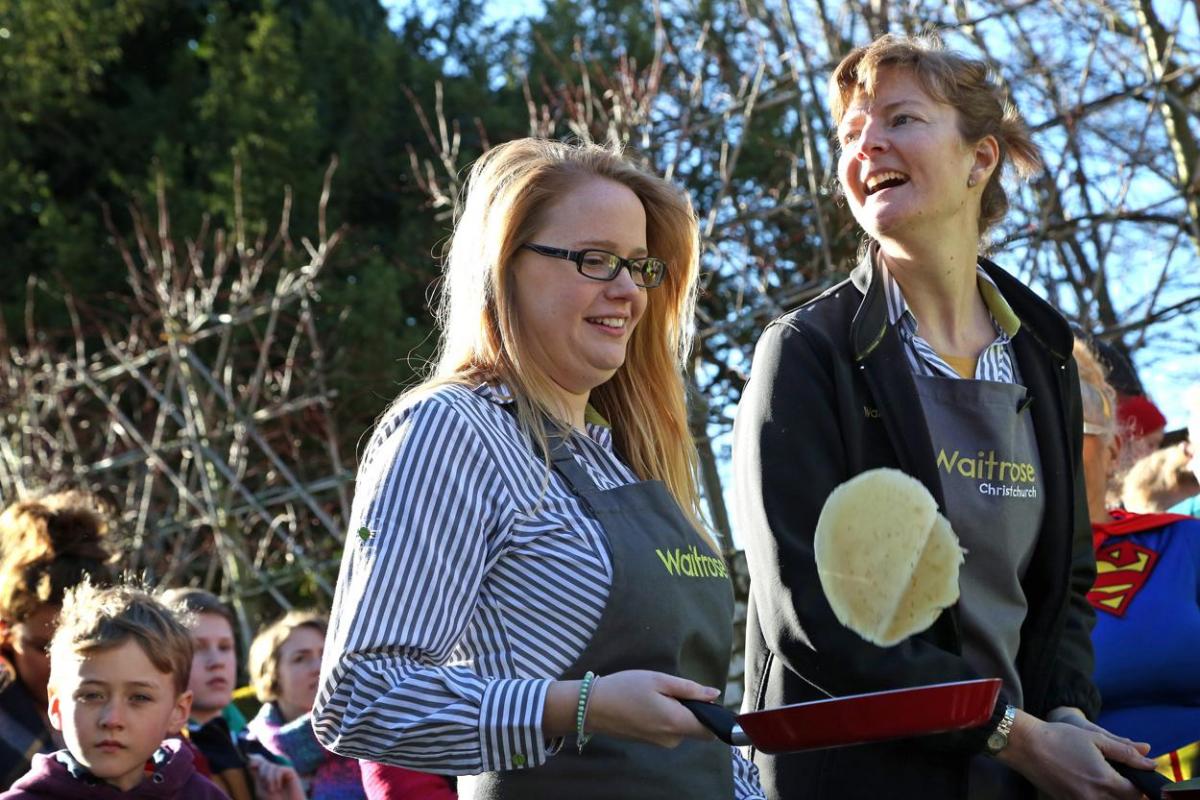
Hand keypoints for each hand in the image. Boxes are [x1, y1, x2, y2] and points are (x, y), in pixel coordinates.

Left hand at [247, 755, 304, 799]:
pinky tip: (278, 787)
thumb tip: (252, 761)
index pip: (258, 762)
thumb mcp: (261, 789)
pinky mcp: (290, 772)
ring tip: (272, 790)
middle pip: (263, 763)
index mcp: (265, 776)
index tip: (250, 763)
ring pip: (271, 766)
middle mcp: (273, 772)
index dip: (254, 759)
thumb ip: (257, 775)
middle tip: (265, 785)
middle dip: (262, 773)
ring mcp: (282, 771)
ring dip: (268, 779)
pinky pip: (279, 769)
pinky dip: (276, 778)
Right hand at [566, 670, 720, 747]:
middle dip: (691, 710)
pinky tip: (647, 704)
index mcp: (676, 723)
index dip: (713, 716)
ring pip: (681, 728)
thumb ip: (689, 689)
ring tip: (654, 695)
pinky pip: (668, 730)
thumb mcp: (659, 680)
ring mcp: (659, 743)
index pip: (710, 730)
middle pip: (696, 729)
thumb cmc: (625, 688)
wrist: (592, 707)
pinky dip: (665, 717)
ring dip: (676, 712)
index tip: (703, 699)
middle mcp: (671, 739)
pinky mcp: (650, 742)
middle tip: (670, 690)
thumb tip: (715, 695)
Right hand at [998, 709, 1155, 798]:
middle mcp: (1093, 797)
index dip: (1139, 784)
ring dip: (1111, 795)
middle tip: (1118, 776)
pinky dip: (1093, 796)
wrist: (1025, 745)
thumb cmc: (1060, 737)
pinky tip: (1084, 781)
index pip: (1136, 793)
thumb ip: (1126, 751)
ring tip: (1100, 778)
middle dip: (1126, 792)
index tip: (1133, 774)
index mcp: (1105, 780)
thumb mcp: (1096, 738)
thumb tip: (1150, 761)